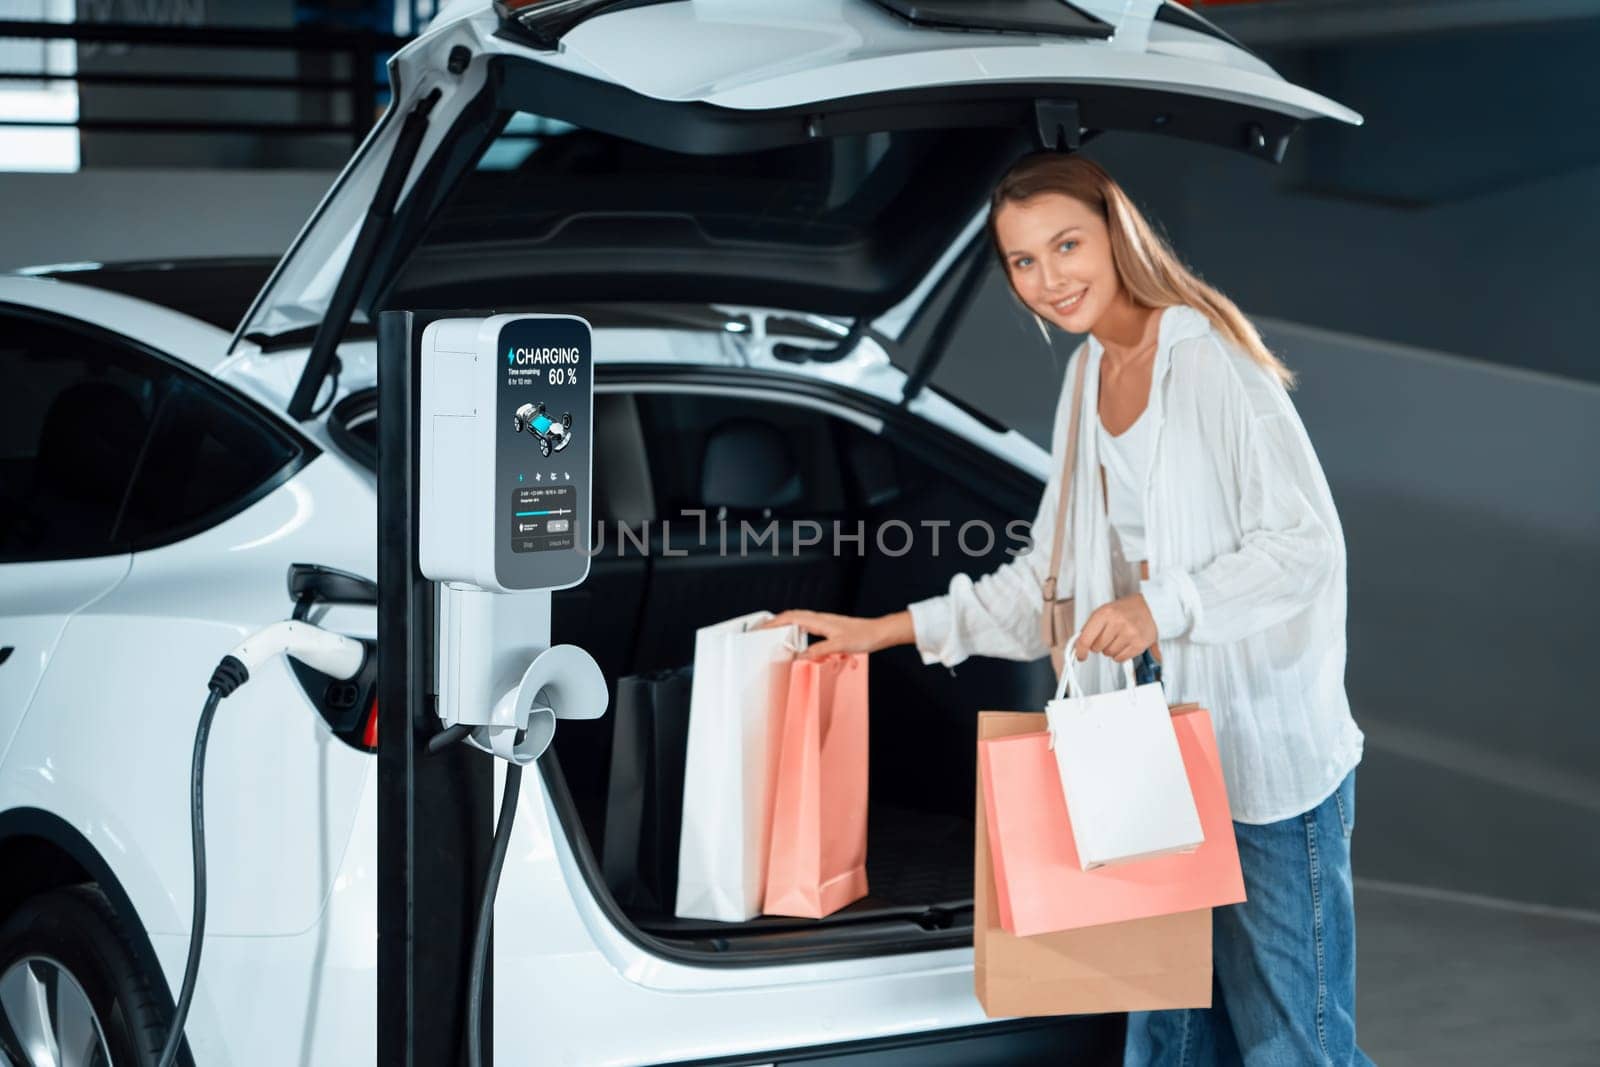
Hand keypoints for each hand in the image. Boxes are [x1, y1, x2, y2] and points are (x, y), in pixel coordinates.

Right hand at [756, 609, 909, 659]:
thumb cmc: (864, 636)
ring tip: (776, 635)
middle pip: (792, 616)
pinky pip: (808, 627)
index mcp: (819, 621)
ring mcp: (825, 623)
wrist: (879, 632)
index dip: (773, 623)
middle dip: (775, 622)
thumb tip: (799, 656)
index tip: (761, 628)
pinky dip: (798, 631)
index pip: (790, 618)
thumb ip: (818, 650)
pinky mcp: (830, 629)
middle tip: (762, 630)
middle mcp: (820, 619)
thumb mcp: (840, 645)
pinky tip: (800, 641)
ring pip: (799, 620)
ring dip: (786, 625)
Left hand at [1075, 595, 1158, 663]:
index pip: (1086, 638)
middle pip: (1097, 648)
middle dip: (1099, 645)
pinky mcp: (1139, 644)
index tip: (1080, 655)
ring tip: (1118, 638)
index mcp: (1105, 613)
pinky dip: (1120, 654)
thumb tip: (1078, 644)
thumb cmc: (1125, 610)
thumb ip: (1090, 627)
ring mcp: (1129, 634)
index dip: (1080, 650)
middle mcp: (1117, 623)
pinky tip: (1125, 643)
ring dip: (1110, 649)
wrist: (1150, 607)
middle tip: (1107, 636)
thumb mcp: (1104, 611)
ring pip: (1109, 654)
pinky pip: (1120, 658)